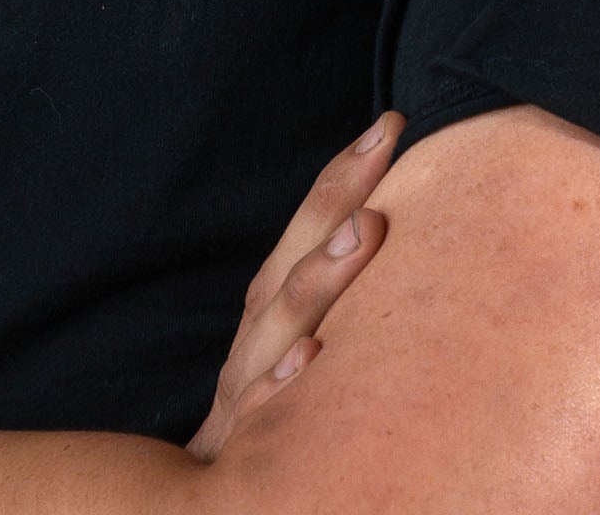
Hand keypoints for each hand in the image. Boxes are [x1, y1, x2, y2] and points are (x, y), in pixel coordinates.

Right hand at [186, 110, 401, 462]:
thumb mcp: (293, 361)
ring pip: (281, 326)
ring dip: (322, 275)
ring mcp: (245, 391)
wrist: (202, 512)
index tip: (389, 123)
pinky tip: (311, 359)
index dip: (343, 176)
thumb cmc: (267, 432)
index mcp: (271, 314)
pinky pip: (260, 417)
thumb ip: (327, 309)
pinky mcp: (235, 449)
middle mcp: (257, 340)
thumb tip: (397, 246)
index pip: (307, 231)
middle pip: (294, 258)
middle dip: (338, 199)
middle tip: (382, 144)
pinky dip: (280, 386)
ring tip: (369, 229)